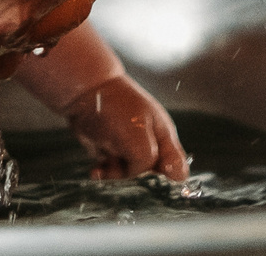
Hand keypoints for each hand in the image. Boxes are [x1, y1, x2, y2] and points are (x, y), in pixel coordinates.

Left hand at [54, 73, 188, 180]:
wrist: (87, 91)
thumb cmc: (117, 108)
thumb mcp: (138, 134)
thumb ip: (147, 159)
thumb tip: (143, 172)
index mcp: (164, 136)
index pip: (178, 168)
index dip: (169, 174)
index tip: (153, 169)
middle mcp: (150, 143)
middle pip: (151, 174)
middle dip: (135, 173)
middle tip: (122, 160)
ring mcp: (131, 146)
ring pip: (130, 174)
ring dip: (116, 173)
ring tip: (104, 164)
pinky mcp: (112, 149)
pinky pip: (112, 169)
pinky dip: (104, 172)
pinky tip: (95, 171)